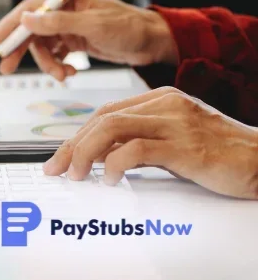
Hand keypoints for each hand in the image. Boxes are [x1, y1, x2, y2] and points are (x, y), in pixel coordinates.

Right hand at [0, 0, 177, 80]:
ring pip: (43, 47)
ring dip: (47, 64)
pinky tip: (70, 72)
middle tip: (6, 68)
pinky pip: (55, 55)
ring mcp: (68, 27)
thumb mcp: (93, 25)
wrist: (153, 43)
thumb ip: (57, 23)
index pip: (30, 8)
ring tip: (62, 75)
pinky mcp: (74, 42)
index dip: (10, 24)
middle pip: (31, 29)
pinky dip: (58, 66)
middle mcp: (63, 11)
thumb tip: (26, 19)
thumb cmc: (129, 27)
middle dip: (20, 50)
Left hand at [43, 87, 257, 198]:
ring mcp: (176, 122)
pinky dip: (113, 164)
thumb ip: (142, 143)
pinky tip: (109, 179)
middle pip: (103, 119)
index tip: (60, 157)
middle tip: (57, 169)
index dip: (78, 134)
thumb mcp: (175, 143)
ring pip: (112, 128)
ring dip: (85, 154)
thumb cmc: (222, 155)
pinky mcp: (185, 145)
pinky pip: (136, 150)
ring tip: (77, 175)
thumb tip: (101, 159)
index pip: (106, 112)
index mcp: (162, 99)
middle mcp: (166, 105)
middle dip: (73, 146)